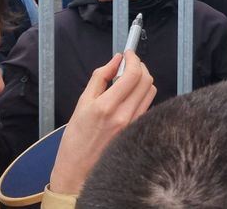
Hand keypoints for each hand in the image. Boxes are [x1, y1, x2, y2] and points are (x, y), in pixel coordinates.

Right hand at [48, 50, 155, 194]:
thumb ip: (100, 78)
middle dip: (140, 66)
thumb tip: (115, 60)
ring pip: (150, 92)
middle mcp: (124, 115)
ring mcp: (134, 124)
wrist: (78, 172)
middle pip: (146, 80)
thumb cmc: (75, 140)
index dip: (133, 59)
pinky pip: (147, 105)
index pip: (133, 74)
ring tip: (128, 80)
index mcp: (106, 106)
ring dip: (142, 80)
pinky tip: (129, 96)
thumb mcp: (81, 103)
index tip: (128, 53)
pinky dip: (142, 94)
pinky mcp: (138, 130)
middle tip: (128, 64)